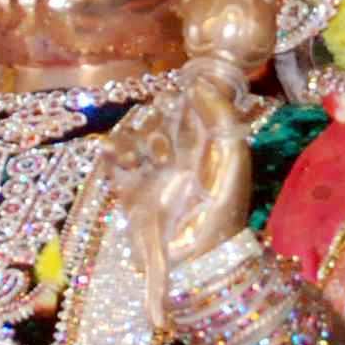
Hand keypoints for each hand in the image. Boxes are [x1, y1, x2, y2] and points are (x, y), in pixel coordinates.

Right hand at [102, 71, 251, 283]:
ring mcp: (151, 168)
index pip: (183, 103)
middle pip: (154, 115)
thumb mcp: (232, 157)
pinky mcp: (129, 187)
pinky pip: (113, 156)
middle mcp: (176, 151)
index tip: (177, 112)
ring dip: (133, 140)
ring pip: (133, 133)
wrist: (196, 256)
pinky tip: (118, 159)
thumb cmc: (222, 208)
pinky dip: (112, 150)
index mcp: (202, 141)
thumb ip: (219, 114)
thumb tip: (196, 87)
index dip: (177, 102)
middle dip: (154, 124)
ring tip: (139, 162)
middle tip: (163, 153)